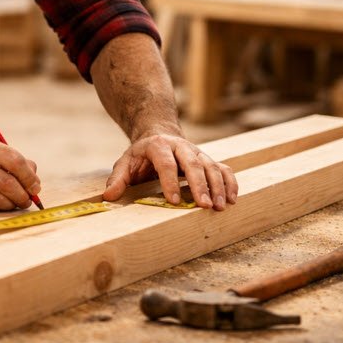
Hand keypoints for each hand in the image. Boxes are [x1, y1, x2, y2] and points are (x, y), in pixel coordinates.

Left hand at [102, 133, 237, 209]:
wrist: (158, 134)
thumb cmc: (141, 155)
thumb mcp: (125, 163)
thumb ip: (118, 179)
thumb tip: (109, 196)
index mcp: (158, 145)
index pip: (166, 163)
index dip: (170, 182)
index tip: (174, 201)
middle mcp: (181, 146)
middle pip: (193, 163)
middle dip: (200, 185)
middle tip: (204, 206)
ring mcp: (197, 152)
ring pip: (211, 166)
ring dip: (218, 186)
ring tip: (220, 207)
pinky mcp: (207, 159)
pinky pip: (223, 168)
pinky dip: (230, 182)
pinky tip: (233, 199)